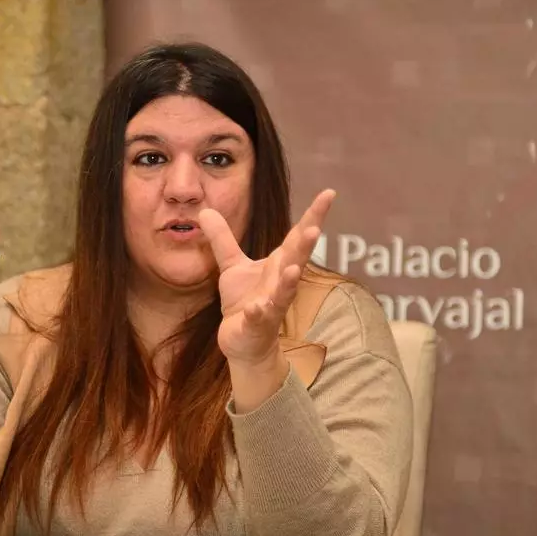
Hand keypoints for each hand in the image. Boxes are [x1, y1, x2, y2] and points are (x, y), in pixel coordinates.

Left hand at [198, 190, 335, 366]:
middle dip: (305, 245)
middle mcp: (280, 283)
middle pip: (296, 260)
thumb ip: (222, 238)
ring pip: (284, 292)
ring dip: (289, 281)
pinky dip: (259, 313)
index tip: (329, 193)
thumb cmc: (244, 302)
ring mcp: (272, 305)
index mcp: (279, 265)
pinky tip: (257, 308)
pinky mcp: (257, 325)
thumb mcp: (232, 266)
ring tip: (293, 269)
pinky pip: (259, 318)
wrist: (243, 342)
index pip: (298, 236)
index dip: (314, 215)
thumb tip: (206, 211)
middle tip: (314, 228)